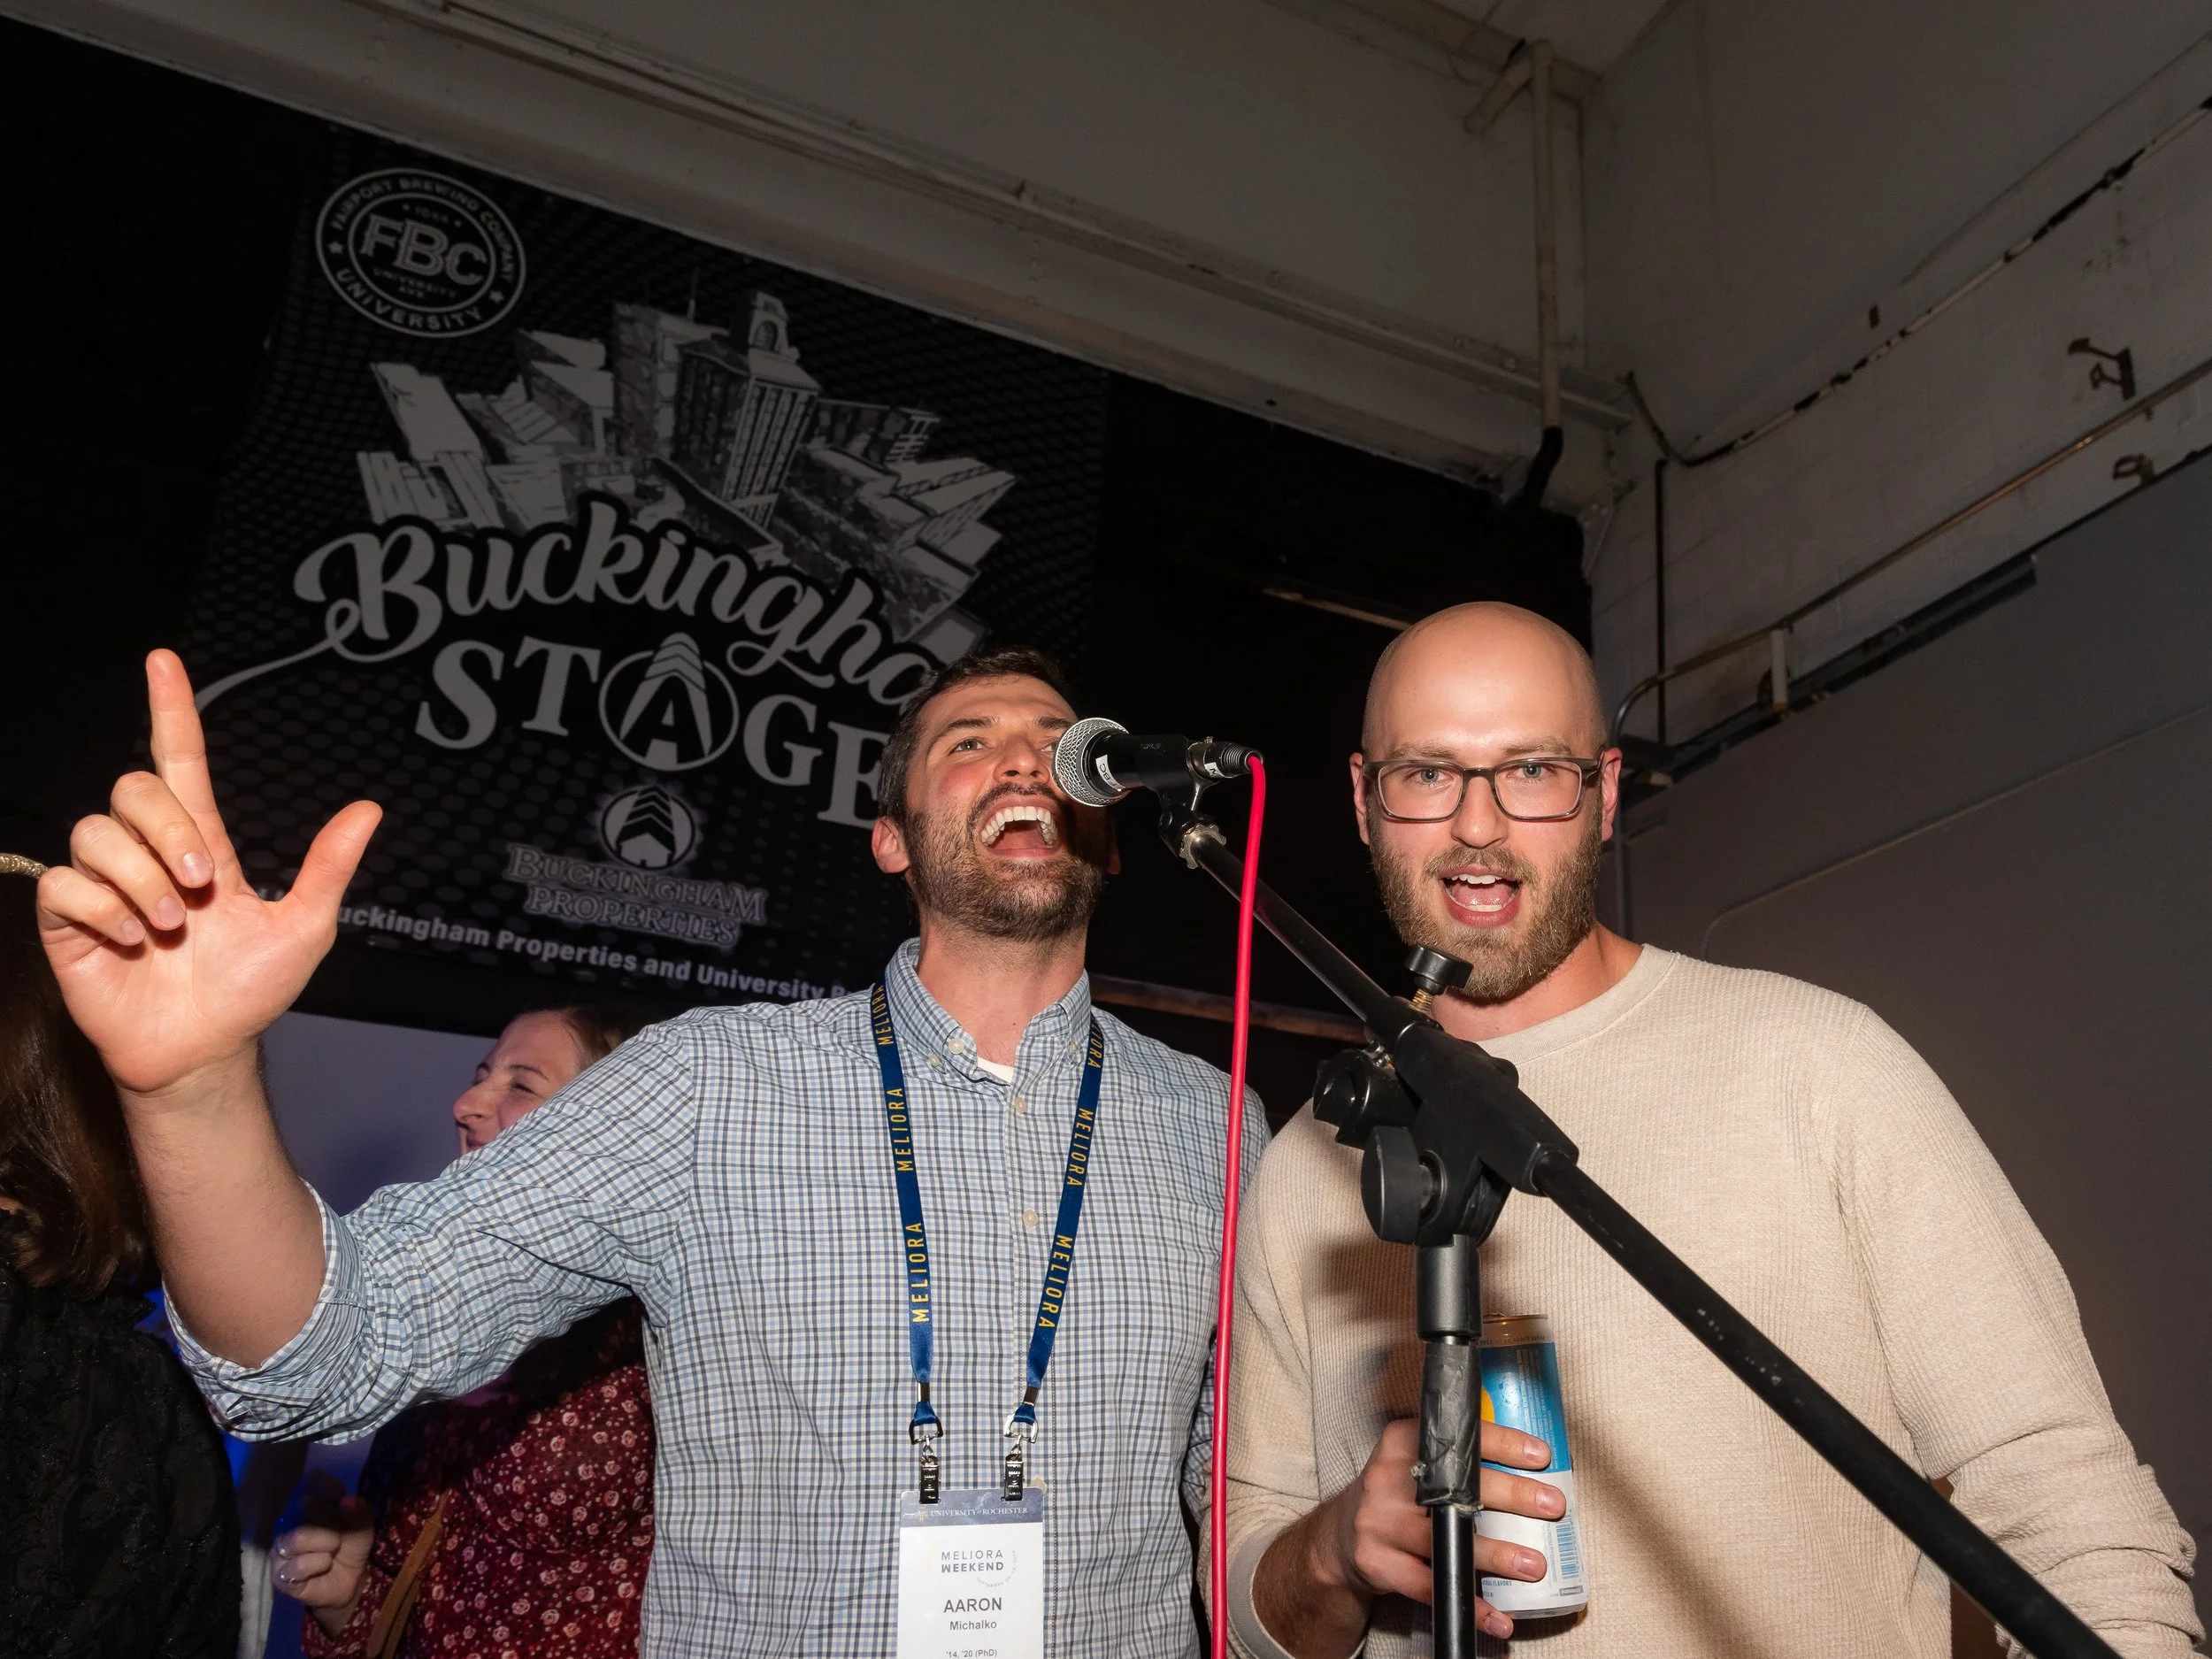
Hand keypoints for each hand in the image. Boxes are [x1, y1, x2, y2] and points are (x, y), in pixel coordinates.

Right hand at [36, 650, 380, 1099]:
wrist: (205, 1051)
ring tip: (169, 926)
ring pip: (95, 834)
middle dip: (167, 830)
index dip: (171, 710)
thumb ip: (327, 868)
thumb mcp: (303, 928)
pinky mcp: (68, 922)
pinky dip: (104, 912)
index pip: (180, 761)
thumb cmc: (250, 990)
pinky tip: (133, 942)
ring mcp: (105, 885)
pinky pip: (64, 885)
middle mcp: (148, 854)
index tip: (163, 660)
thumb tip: (369, 809)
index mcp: (202, 845)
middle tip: (200, 886)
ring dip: (140, 878)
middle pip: (132, 788)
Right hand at [272, 1471, 374, 1636]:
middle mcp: (287, 1520)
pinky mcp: (279, 1574)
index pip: (311, 1480)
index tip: (343, 1506)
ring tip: (331, 1552)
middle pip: (305, 1505)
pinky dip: (320, 1565)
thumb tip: (347, 1501)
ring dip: (328, 1544)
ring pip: (300, 1536)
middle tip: (338, 1535)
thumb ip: (359, 1511)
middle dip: (332, 1522)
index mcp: (307, 1500)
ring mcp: (280, 1547)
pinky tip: (322, 1567)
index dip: (331, 1491)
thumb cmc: (351, 1545)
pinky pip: (300, 1564)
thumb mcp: (363, 1526)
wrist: (349, 1581)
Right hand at [1307, 1416, 1566, 1641]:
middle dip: (1511, 1496)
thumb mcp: (1412, 1462)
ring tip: (1533, 1563)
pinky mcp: (1378, 1563)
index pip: (1454, 1438)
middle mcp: (1385, 1479)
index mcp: (1399, 1443)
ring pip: (1443, 1540)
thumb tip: (1526, 1459)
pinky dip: (1468, 1605)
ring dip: (1495, 1554)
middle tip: (1552, 1505)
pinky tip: (1497, 1617)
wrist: (1342, 1537)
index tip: (1540, 1456)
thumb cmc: (1394, 1496)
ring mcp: (1378, 1522)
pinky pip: (1429, 1588)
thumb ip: (1453, 1458)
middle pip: (1454, 1487)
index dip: (1501, 1444)